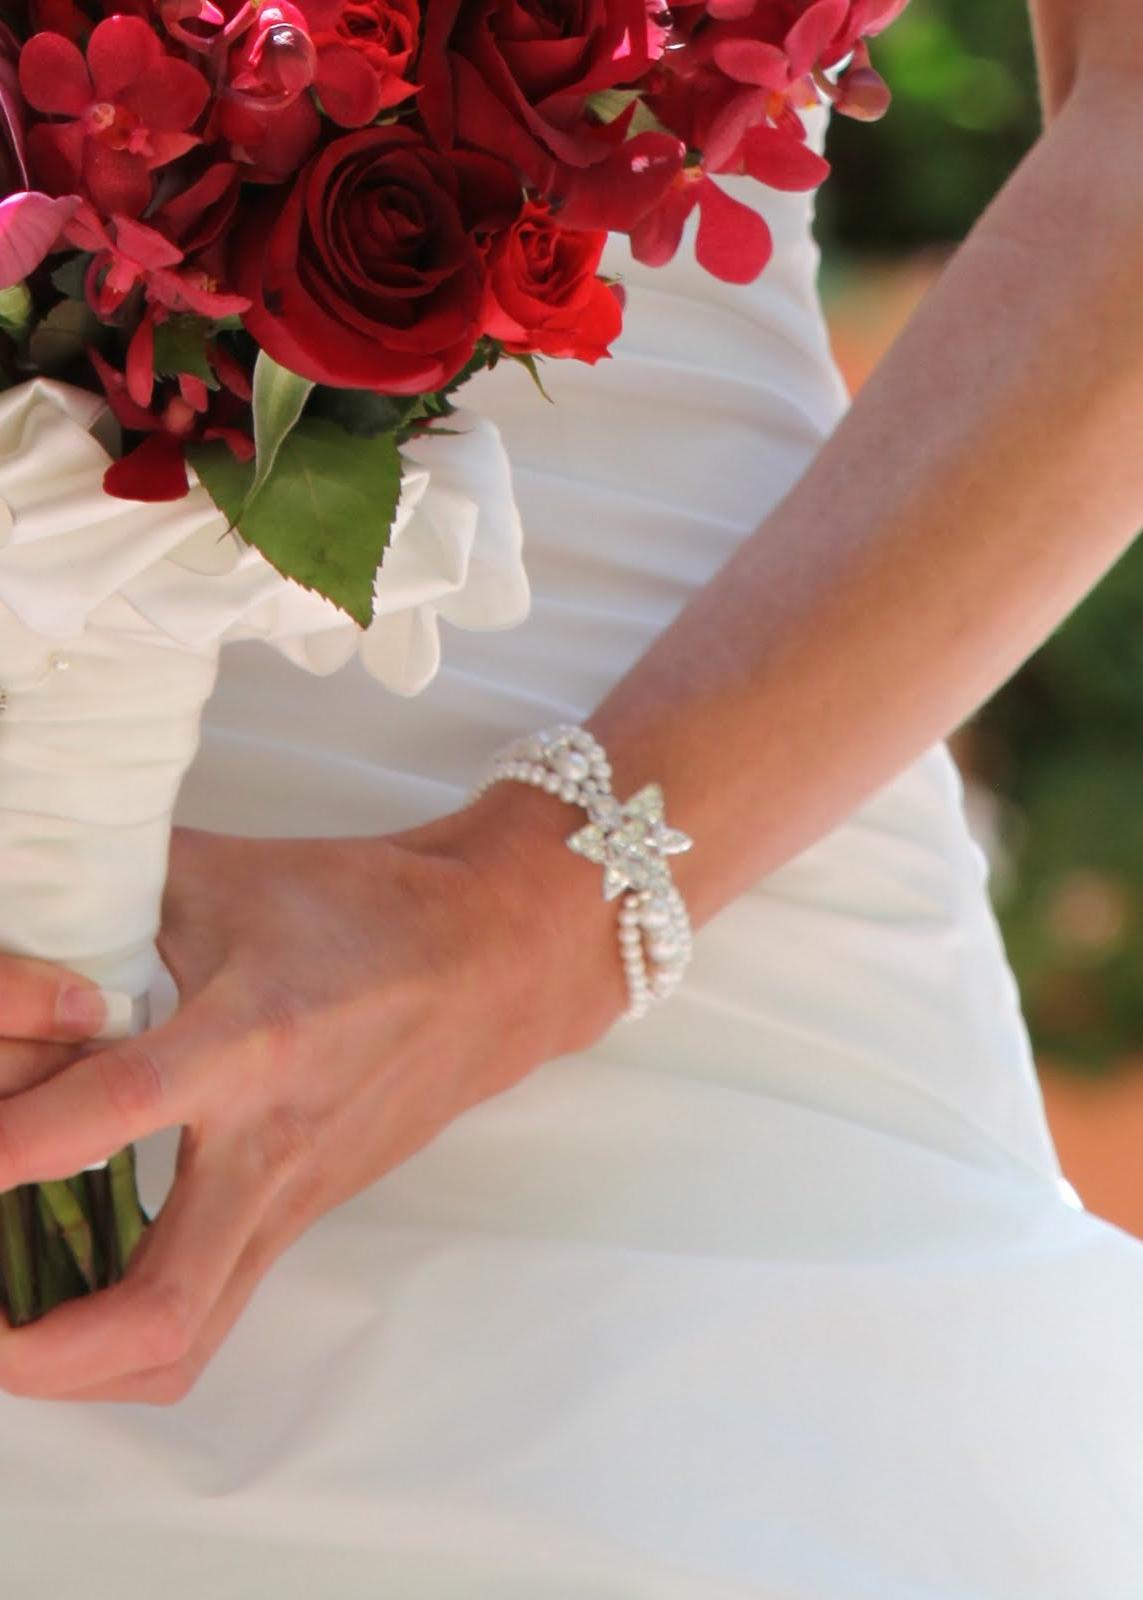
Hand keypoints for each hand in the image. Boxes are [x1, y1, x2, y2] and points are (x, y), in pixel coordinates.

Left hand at [0, 795, 623, 1404]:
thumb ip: (107, 888)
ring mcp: (287, 1199)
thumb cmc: (364, 911)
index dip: (6, 1146)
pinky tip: (69, 1285)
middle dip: (34, 1346)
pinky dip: (124, 1330)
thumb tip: (21, 898)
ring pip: (180, 1342)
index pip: (110, 1114)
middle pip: (154, 1308)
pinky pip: (205, 1313)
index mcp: (245, 1043)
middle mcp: (266, 1146)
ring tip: (6, 1324)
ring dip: (75, 1365)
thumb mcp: (224, 877)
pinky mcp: (296, 1219)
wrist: (489, 961)